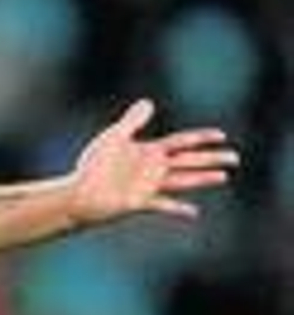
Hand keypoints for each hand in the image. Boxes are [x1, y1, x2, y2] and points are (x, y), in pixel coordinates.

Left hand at [69, 99, 237, 224]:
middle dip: (211, 158)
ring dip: (202, 178)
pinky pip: (164, 205)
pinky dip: (178, 209)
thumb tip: (149, 102)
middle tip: (235, 158)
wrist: (78, 192)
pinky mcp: (141, 203)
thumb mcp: (113, 138)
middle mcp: (153, 169)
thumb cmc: (92, 165)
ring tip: (224, 176)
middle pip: (189, 161)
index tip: (222, 135)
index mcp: (149, 152)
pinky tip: (195, 212)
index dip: (201, 138)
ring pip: (183, 180)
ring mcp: (150, 186)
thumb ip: (132, 121)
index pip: (182, 142)